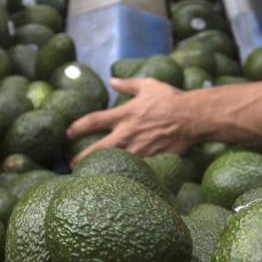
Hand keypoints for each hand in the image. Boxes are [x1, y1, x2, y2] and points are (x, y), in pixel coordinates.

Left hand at [66, 78, 198, 161]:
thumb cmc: (171, 99)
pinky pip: (134, 169)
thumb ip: (128, 84)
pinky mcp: (152, 160)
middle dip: (81, 157)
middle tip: (71, 164)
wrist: (193, 117)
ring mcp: (139, 149)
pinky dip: (124, 174)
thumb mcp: (149, 85)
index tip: (67, 133)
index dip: (77, 128)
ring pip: (114, 162)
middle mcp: (128, 133)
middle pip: (98, 149)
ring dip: (101, 168)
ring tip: (91, 174)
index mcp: (125, 114)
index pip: (94, 121)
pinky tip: (116, 180)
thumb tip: (112, 81)